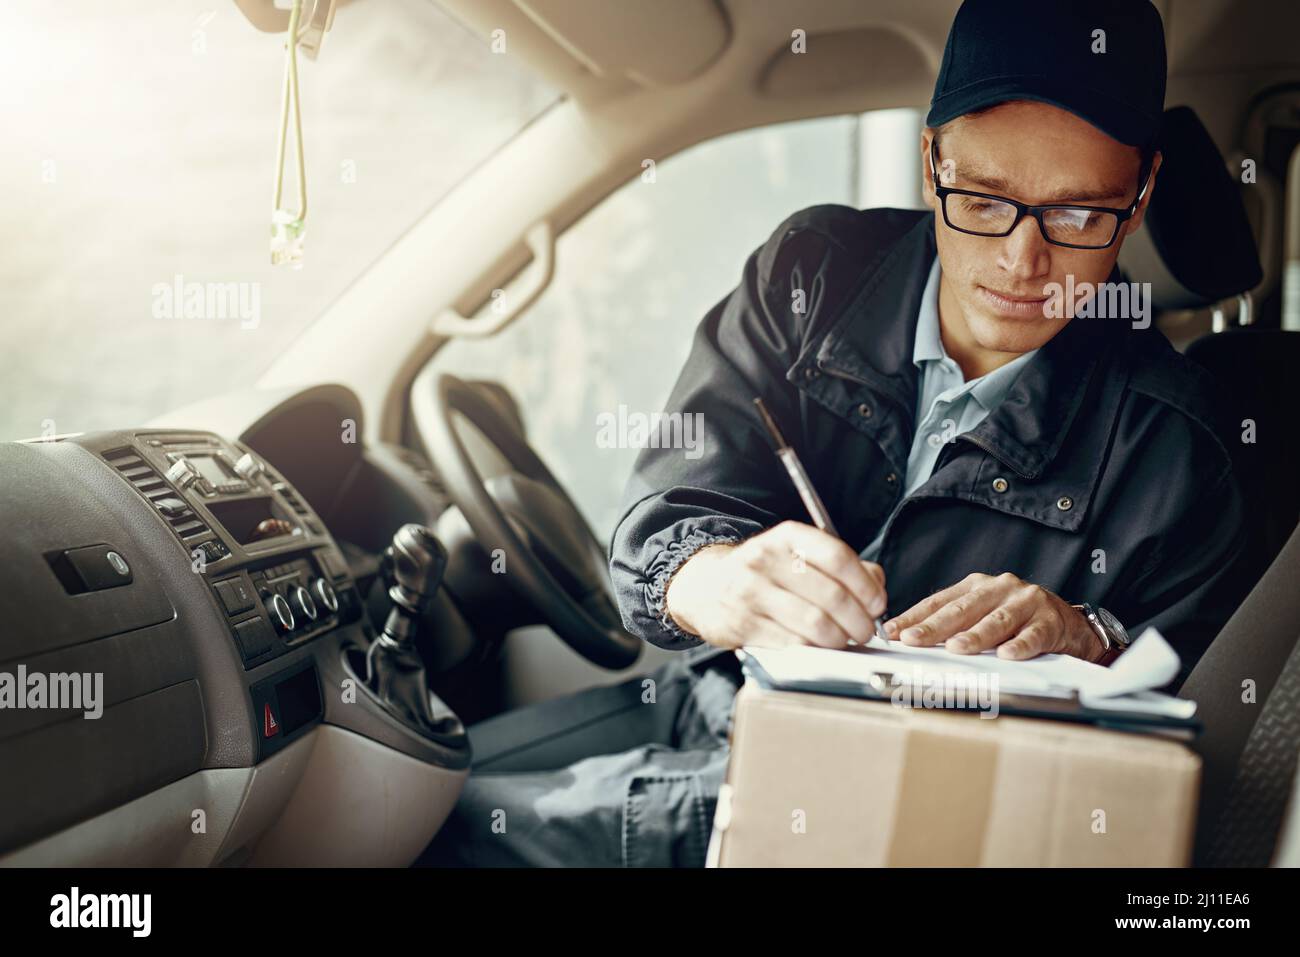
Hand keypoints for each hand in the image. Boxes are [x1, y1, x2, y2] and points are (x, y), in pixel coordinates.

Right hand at [664, 521, 886, 649]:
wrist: (704, 586)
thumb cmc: (764, 573)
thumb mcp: (797, 555)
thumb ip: (841, 565)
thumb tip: (876, 585)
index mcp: (786, 537)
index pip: (837, 557)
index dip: (865, 586)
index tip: (877, 604)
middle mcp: (765, 560)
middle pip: (830, 596)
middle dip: (858, 621)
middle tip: (865, 632)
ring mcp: (749, 592)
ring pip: (813, 624)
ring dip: (839, 640)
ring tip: (844, 642)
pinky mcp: (740, 624)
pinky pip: (790, 644)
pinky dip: (812, 651)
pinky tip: (818, 649)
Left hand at [882, 572, 1107, 662]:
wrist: (1070, 626)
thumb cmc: (1018, 621)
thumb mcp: (982, 615)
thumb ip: (951, 623)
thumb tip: (907, 637)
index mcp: (978, 586)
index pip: (940, 602)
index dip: (915, 617)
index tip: (892, 632)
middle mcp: (1000, 589)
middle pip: (963, 609)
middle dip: (934, 626)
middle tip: (913, 640)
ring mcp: (1026, 603)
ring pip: (996, 621)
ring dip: (975, 636)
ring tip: (956, 648)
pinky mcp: (1050, 622)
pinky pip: (1033, 635)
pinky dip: (1020, 645)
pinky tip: (1007, 655)